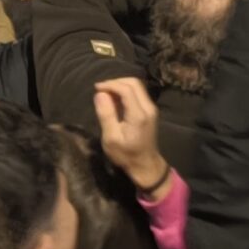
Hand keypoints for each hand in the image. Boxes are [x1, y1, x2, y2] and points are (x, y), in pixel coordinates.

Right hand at [92, 78, 170, 192]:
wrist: (145, 166)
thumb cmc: (126, 155)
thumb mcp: (111, 138)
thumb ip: (106, 114)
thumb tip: (100, 94)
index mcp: (138, 115)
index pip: (126, 89)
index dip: (110, 84)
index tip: (96, 88)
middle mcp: (148, 108)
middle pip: (134, 83)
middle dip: (116, 82)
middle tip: (101, 90)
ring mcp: (151, 109)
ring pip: (137, 86)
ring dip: (121, 86)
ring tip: (106, 94)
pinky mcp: (150, 111)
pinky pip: (138, 93)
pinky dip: (126, 91)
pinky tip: (115, 100)